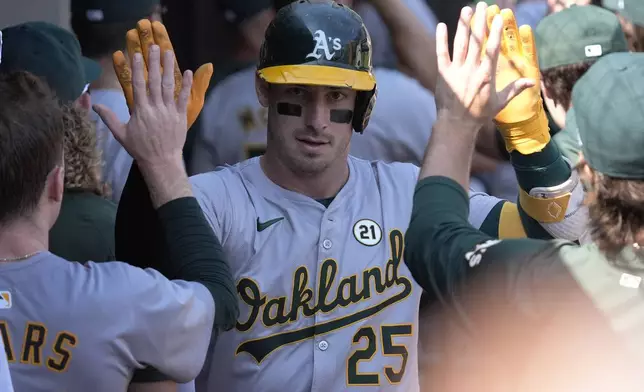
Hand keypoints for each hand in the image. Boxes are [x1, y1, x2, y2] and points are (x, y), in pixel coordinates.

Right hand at [94, 45, 191, 167]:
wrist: (161, 161)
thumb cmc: (140, 148)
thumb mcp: (121, 134)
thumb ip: (109, 118)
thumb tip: (94, 105)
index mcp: (140, 110)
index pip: (138, 85)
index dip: (138, 68)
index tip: (137, 54)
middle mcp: (155, 107)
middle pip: (155, 81)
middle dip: (155, 62)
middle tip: (155, 47)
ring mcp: (169, 111)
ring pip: (170, 86)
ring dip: (169, 68)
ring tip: (169, 53)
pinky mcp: (181, 116)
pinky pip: (184, 98)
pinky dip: (186, 85)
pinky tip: (188, 72)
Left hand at [434, 2, 534, 131]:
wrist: (456, 124)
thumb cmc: (479, 115)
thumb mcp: (499, 103)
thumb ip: (515, 89)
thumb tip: (532, 82)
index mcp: (486, 75)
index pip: (491, 49)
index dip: (495, 32)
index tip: (498, 18)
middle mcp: (471, 70)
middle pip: (476, 41)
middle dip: (480, 21)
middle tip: (482, 5)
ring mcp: (456, 71)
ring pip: (460, 44)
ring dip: (463, 26)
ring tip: (466, 10)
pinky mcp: (443, 74)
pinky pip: (441, 54)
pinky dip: (441, 40)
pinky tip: (442, 26)